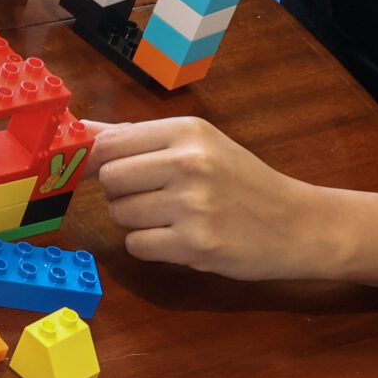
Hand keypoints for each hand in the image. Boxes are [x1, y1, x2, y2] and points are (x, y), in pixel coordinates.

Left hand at [89, 118, 340, 278]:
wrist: (300, 224)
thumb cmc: (242, 183)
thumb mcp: (198, 145)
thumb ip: (137, 139)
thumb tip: (77, 130)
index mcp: (188, 131)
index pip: (109, 143)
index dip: (98, 161)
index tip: (107, 171)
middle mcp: (189, 163)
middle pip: (109, 179)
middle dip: (120, 193)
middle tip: (153, 198)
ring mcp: (193, 205)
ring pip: (120, 214)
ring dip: (137, 222)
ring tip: (174, 218)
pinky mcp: (195, 244)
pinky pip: (137, 245)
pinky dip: (151, 247)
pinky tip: (181, 239)